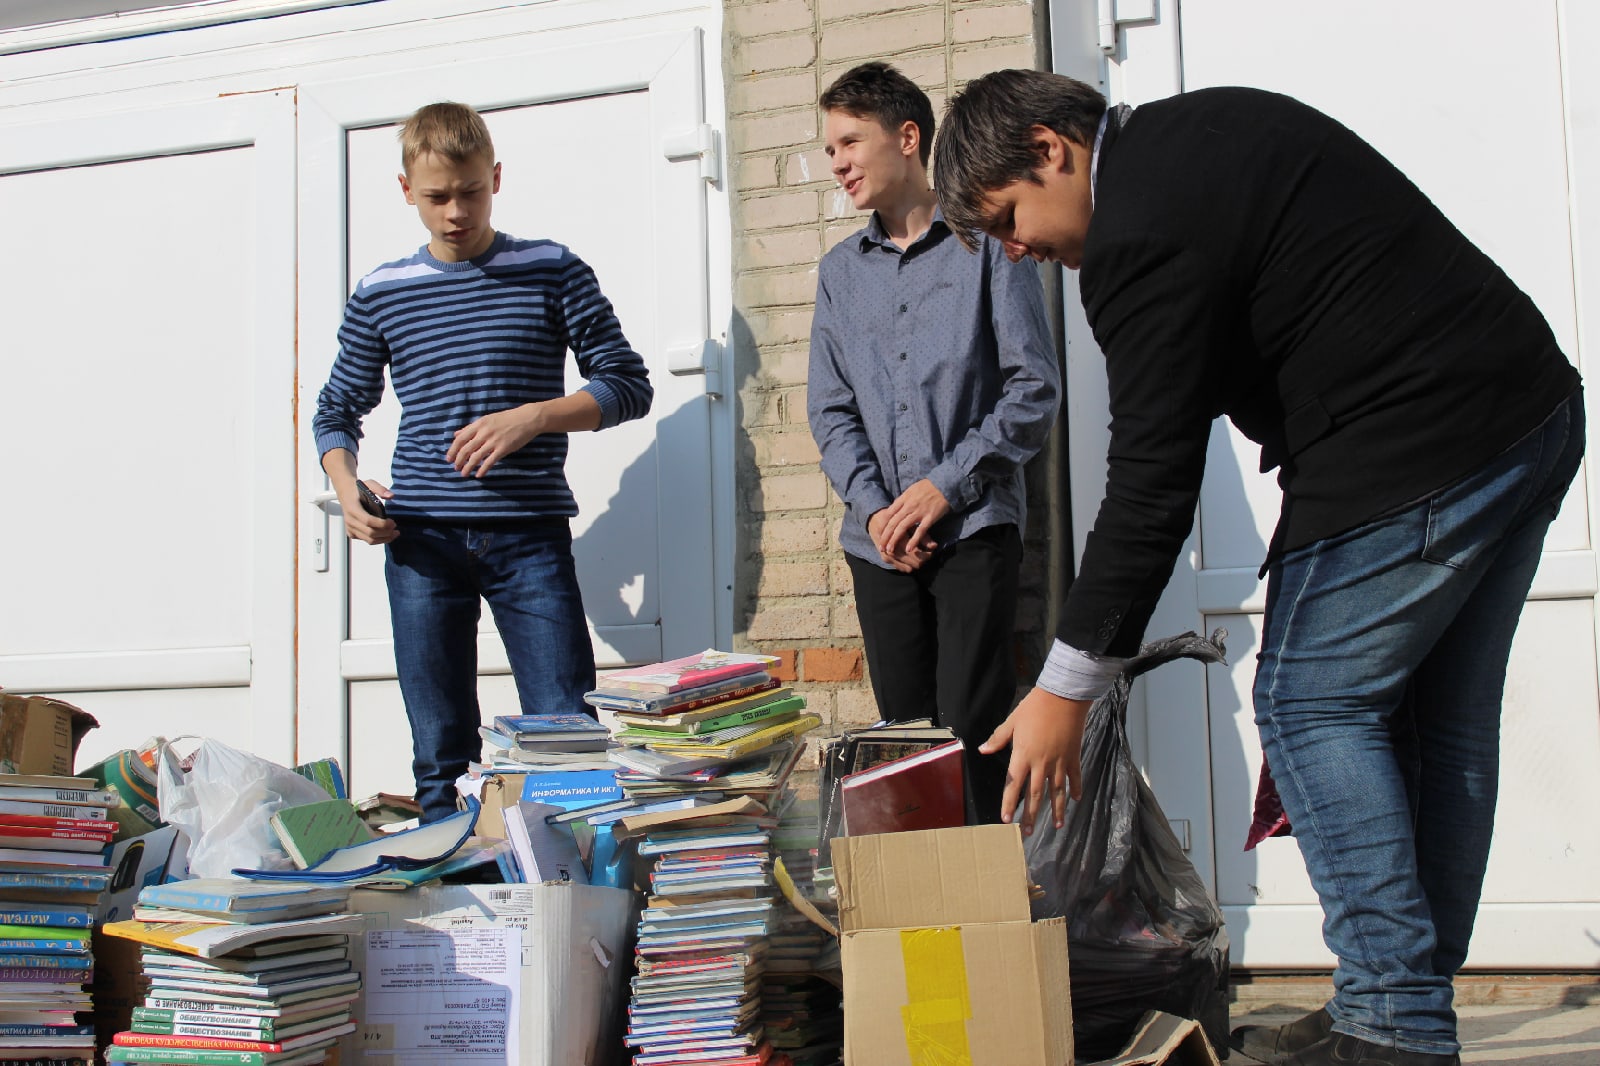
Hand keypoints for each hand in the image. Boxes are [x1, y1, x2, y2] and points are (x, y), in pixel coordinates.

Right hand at [341, 479, 397, 544]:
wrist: (345, 493)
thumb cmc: (357, 489)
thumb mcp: (369, 483)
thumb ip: (380, 489)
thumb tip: (391, 496)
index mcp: (353, 509)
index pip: (368, 521)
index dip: (382, 524)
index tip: (393, 522)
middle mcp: (350, 520)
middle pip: (370, 533)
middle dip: (385, 533)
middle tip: (395, 529)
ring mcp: (350, 528)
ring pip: (369, 540)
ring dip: (383, 539)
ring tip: (393, 534)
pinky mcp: (351, 533)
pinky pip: (366, 540)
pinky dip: (377, 540)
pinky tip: (385, 535)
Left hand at [448, 404, 543, 476]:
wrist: (527, 419)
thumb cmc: (507, 419)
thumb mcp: (487, 420)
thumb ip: (470, 428)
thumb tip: (456, 434)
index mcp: (479, 424)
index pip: (460, 438)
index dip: (453, 450)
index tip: (449, 458)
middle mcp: (484, 433)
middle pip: (466, 449)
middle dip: (459, 460)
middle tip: (455, 468)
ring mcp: (494, 441)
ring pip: (476, 457)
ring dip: (468, 467)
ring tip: (464, 474)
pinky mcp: (503, 449)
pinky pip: (490, 461)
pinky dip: (483, 469)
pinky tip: (479, 475)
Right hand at [866, 509, 932, 572]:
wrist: (875, 521)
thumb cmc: (897, 521)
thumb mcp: (911, 525)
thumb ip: (923, 535)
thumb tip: (934, 546)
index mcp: (898, 535)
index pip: (914, 550)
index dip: (924, 555)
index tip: (931, 554)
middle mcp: (890, 545)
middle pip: (908, 559)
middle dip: (919, 560)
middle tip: (928, 558)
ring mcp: (885, 552)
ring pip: (903, 564)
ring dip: (913, 564)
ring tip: (921, 562)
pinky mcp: (883, 557)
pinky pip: (895, 566)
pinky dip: (904, 567)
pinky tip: (910, 567)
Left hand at [876, 479, 949, 558]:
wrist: (944, 484)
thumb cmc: (928, 487)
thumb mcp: (911, 489)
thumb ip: (903, 500)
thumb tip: (894, 508)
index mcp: (903, 498)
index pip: (888, 514)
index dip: (882, 526)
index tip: (878, 534)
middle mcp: (909, 506)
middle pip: (893, 523)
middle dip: (885, 536)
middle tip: (881, 547)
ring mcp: (919, 512)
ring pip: (903, 527)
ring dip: (895, 540)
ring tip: (890, 550)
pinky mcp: (929, 518)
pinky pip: (920, 531)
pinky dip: (914, 540)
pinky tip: (908, 549)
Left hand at [980, 687, 1090, 832]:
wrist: (1064, 696)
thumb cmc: (1035, 707)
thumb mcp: (1012, 721)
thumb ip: (998, 738)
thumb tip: (982, 750)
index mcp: (1023, 755)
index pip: (1013, 785)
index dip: (1009, 803)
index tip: (1007, 820)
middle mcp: (1041, 763)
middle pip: (1035, 794)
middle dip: (1032, 815)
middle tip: (1028, 833)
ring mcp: (1059, 761)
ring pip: (1057, 791)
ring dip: (1057, 809)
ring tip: (1058, 826)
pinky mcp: (1073, 756)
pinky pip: (1074, 777)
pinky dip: (1075, 789)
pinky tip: (1075, 800)